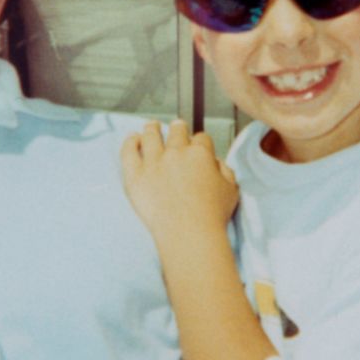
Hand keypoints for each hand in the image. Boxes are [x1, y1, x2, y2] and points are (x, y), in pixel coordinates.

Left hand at [120, 120, 238, 246]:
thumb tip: (215, 163)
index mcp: (200, 154)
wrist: (188, 233)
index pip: (201, 138)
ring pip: (151, 135)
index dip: (199, 141)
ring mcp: (154, 162)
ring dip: (152, 128)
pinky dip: (130, 142)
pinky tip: (132, 139)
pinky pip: (129, 151)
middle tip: (176, 127)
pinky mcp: (135, 175)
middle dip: (177, 128)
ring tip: (151, 127)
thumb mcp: (230, 190)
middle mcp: (176, 153)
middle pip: (176, 131)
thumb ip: (224, 171)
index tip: (197, 144)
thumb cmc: (211, 216)